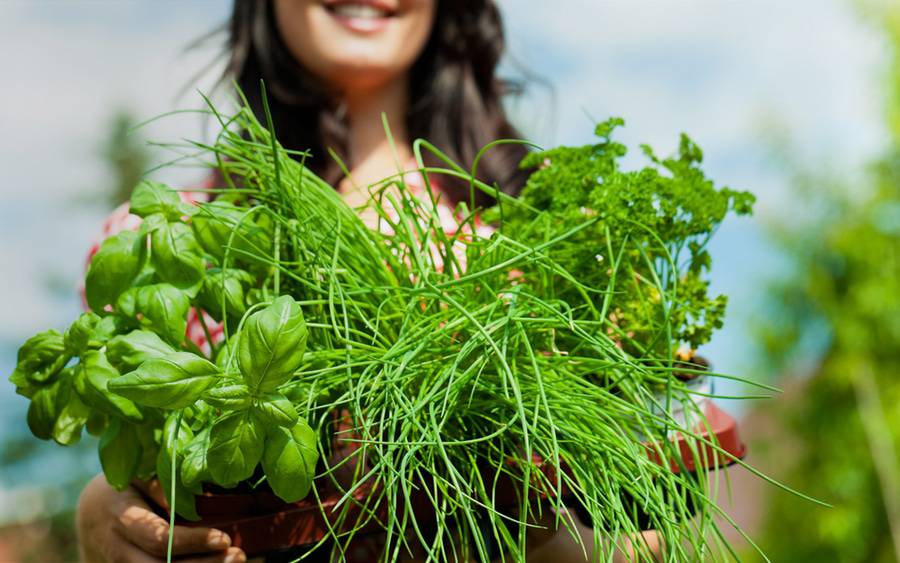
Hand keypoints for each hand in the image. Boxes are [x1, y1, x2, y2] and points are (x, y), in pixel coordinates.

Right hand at [76, 474, 246, 562]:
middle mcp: (121, 549)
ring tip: (236, 560)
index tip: (223, 538)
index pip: (158, 538)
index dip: (191, 541)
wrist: (93, 514)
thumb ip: (162, 484)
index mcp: (123, 519)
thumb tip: (192, 495)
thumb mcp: (139, 476)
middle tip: (238, 554)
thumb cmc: (126, 488)